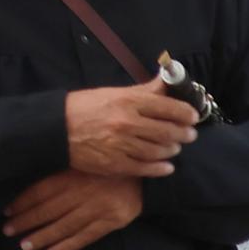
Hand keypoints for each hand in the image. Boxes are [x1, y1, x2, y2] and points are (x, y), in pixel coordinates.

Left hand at [6, 168, 145, 249]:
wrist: (148, 174)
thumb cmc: (112, 166)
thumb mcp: (87, 161)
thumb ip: (64, 171)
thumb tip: (35, 185)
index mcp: (74, 173)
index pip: (41, 190)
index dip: (22, 202)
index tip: (7, 212)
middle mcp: (84, 191)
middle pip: (48, 209)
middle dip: (26, 221)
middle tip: (9, 231)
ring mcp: (99, 207)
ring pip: (64, 226)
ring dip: (42, 237)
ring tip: (26, 246)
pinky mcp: (113, 221)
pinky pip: (86, 237)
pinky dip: (68, 246)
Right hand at [64, 79, 198, 180]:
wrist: (56, 129)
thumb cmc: (84, 107)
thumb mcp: (114, 93)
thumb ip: (143, 90)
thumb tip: (166, 81)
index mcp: (129, 102)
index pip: (168, 107)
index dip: (185, 113)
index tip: (192, 117)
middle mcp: (128, 123)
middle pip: (168, 131)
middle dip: (184, 134)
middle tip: (189, 135)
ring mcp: (123, 146)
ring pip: (160, 151)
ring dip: (172, 150)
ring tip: (175, 147)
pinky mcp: (116, 165)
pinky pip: (146, 168)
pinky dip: (161, 168)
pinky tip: (167, 166)